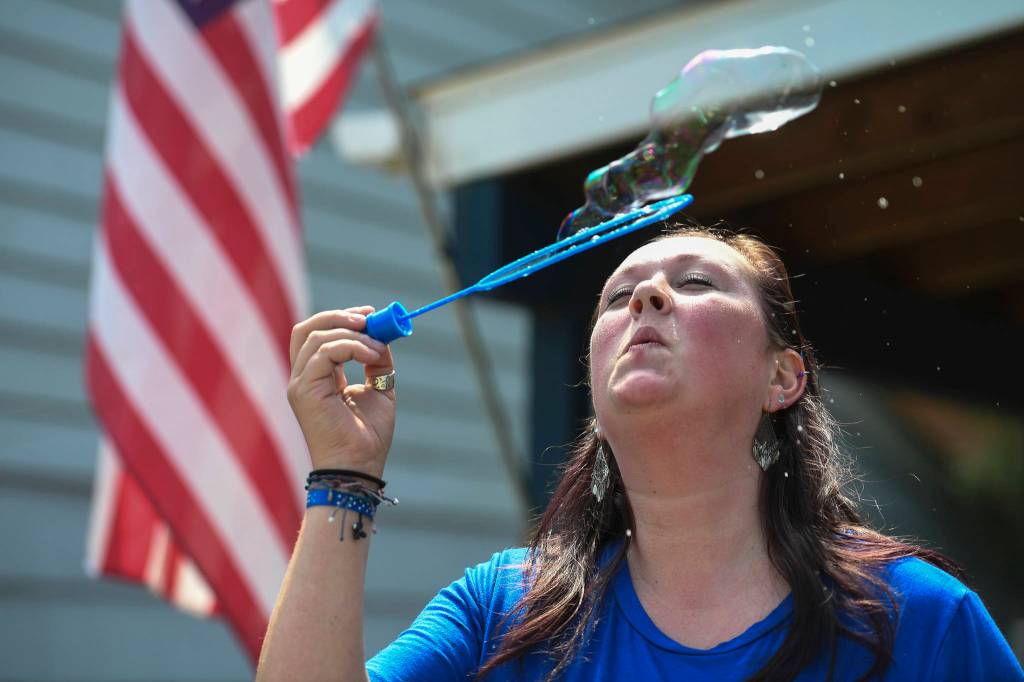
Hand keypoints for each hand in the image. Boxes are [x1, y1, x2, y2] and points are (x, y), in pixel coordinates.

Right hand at [287, 306, 394, 477]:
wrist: (360, 465)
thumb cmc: (367, 436)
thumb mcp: (379, 389)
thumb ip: (376, 362)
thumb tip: (383, 335)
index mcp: (316, 377)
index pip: (317, 335)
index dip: (341, 318)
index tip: (370, 315)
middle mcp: (302, 377)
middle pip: (307, 329)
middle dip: (339, 316)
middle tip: (369, 318)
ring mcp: (299, 383)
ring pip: (315, 336)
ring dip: (351, 333)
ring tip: (376, 346)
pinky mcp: (303, 390)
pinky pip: (324, 352)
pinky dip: (351, 346)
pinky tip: (370, 354)